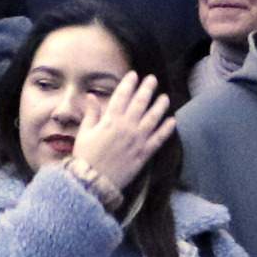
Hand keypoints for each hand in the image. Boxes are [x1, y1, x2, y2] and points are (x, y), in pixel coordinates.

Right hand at [64, 72, 174, 205]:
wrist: (92, 181)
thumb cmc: (85, 157)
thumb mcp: (84, 133)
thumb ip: (91, 113)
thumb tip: (90, 96)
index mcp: (110, 120)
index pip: (121, 96)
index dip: (128, 84)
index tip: (133, 75)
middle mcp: (126, 127)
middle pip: (140, 103)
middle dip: (147, 89)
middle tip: (152, 79)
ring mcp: (137, 140)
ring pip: (153, 118)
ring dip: (160, 106)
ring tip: (165, 97)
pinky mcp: (144, 153)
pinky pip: (159, 139)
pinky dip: (166, 129)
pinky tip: (172, 121)